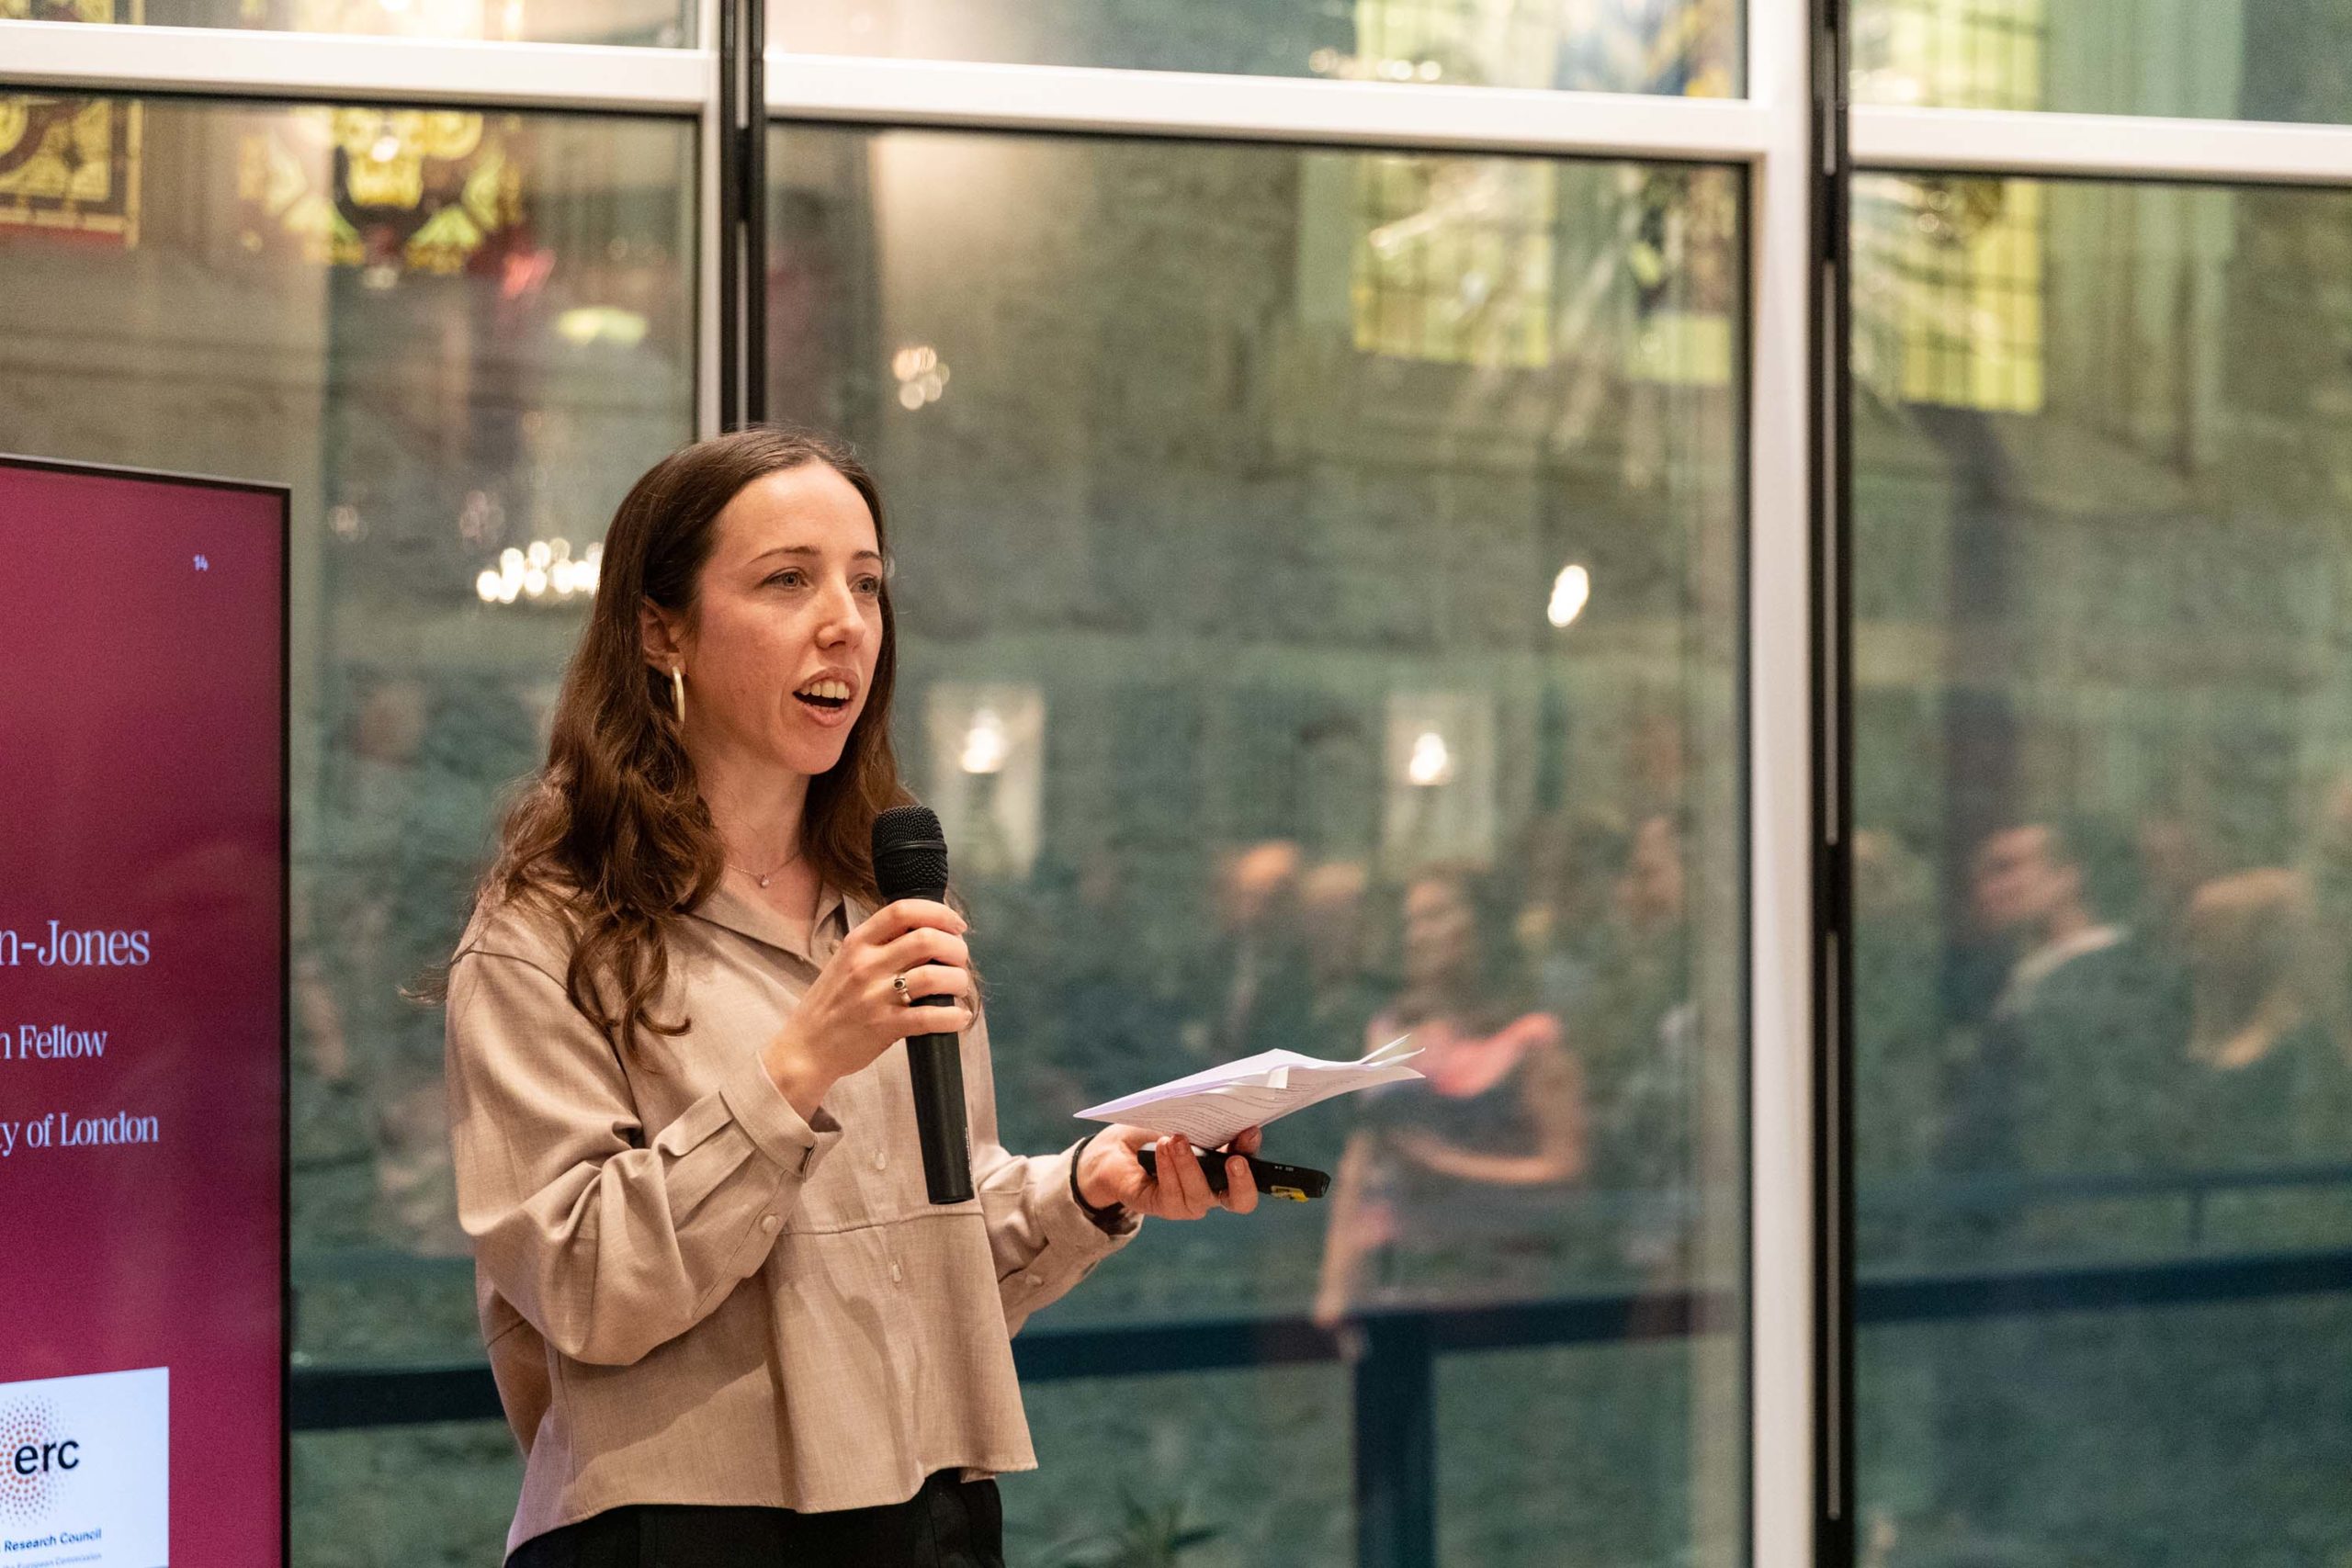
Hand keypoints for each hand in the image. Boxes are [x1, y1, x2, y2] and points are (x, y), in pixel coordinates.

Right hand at [761, 899, 973, 1117]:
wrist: (804, 1048)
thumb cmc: (831, 1003)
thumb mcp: (846, 962)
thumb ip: (880, 946)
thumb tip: (929, 933)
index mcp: (857, 942)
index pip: (903, 910)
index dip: (939, 912)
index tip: (956, 925)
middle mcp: (865, 964)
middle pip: (926, 939)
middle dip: (955, 948)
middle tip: (960, 960)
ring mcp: (874, 996)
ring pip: (933, 976)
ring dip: (958, 980)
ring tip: (960, 987)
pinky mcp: (884, 1027)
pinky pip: (930, 1017)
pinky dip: (953, 1016)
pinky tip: (959, 1017)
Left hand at [1077, 1125, 1262, 1220]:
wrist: (1119, 1149)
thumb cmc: (1158, 1132)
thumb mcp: (1185, 1122)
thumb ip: (1207, 1121)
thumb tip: (1225, 1104)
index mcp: (1226, 1169)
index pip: (1252, 1169)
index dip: (1253, 1153)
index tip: (1249, 1131)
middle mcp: (1214, 1191)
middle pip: (1241, 1201)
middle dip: (1242, 1182)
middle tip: (1234, 1160)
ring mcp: (1190, 1203)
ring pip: (1200, 1195)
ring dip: (1189, 1165)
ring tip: (1176, 1139)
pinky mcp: (1164, 1207)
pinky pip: (1171, 1194)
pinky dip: (1168, 1169)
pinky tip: (1162, 1149)